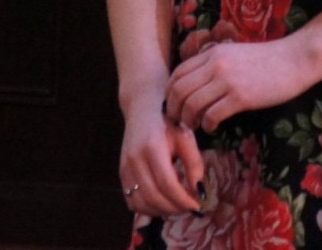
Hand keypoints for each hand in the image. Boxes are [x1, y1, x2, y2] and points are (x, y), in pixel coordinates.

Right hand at [119, 94, 204, 216]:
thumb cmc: (169, 122)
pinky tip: (162, 203)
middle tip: (190, 208)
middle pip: (153, 196)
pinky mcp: (121, 174)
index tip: (197, 206)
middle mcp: (135, 159)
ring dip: (161, 211)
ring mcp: (125, 168)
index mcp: (152, 146)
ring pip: (141, 202)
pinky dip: (147, 208)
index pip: (166, 183)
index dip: (181, 199)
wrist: (143, 110)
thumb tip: (200, 191)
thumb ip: (194, 163)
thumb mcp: (186, 137)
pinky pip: (132, 201)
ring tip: (178, 207)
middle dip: (174, 208)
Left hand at [164, 38, 312, 131]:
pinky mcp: (241, 97)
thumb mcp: (235, 53)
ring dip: (189, 119)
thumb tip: (195, 83)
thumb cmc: (266, 59)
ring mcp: (228, 80)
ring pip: (192, 104)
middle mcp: (216, 64)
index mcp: (213, 53)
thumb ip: (214, 64)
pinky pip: (212, 115)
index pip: (177, 73)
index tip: (174, 105)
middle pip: (179, 90)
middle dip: (174, 110)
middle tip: (180, 120)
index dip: (170, 93)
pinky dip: (208, 125)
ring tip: (196, 125)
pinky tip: (213, 126)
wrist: (295, 59)